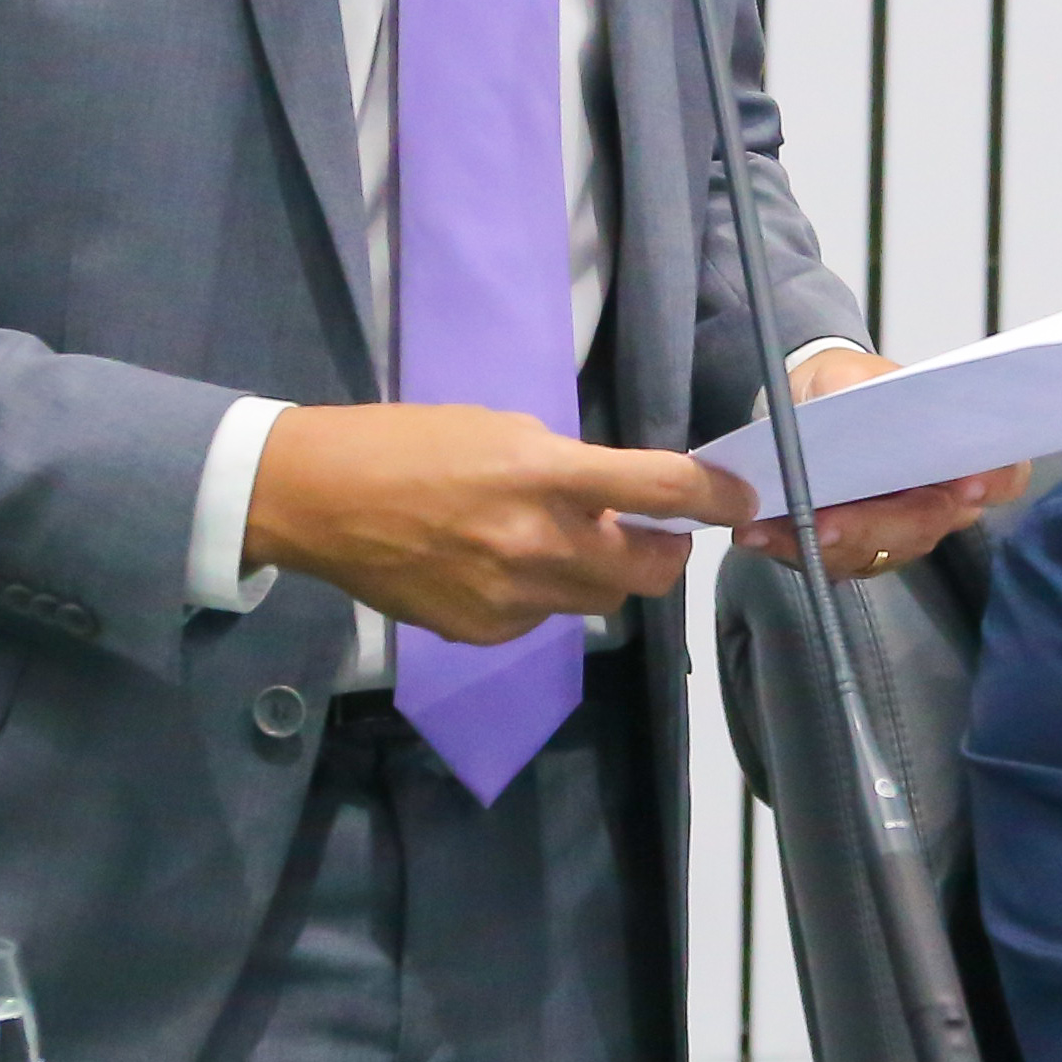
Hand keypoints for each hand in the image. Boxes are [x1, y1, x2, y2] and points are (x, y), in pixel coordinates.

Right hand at [243, 404, 750, 647]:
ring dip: (602, 574)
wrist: (320, 498)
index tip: (741, 499)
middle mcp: (537, 543)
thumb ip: (568, 467)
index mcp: (544, 475)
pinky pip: (544, 620)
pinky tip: (502, 568)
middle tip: (655, 532)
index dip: (716, 495)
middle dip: (664, 551)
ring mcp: (511, 597)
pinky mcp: (483, 632)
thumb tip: (617, 497)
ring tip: (563, 543)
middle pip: (649, 570)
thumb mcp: (502, 430)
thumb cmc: (410, 443)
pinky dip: (543, 596)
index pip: (660, 488)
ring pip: (600, 601)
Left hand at [722, 347, 1027, 580]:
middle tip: (827, 525)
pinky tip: (756, 533)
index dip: (995, 482)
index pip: (1002, 473)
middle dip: (872, 528)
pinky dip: (789, 547)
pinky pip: (828, 561)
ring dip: (818, 544)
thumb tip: (853, 406)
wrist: (807, 407)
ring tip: (769, 528)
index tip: (968, 488)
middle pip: (923, 527)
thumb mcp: (845, 375)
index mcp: (955, 453)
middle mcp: (937, 502)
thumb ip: (855, 390)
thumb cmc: (842, 387)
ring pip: (872, 553)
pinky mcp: (855, 552)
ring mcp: (897, 534)